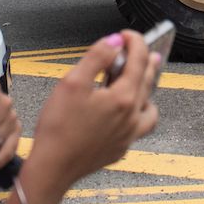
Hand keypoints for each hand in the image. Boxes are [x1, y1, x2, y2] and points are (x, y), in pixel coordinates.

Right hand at [22, 31, 158, 198]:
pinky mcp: (121, 148)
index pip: (139, 60)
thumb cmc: (58, 128)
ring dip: (148, 89)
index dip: (136, 42)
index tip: (127, 35)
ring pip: (150, 107)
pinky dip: (138, 112)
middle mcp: (132, 117)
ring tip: (139, 81)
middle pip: (148, 81)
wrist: (53, 168)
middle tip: (138, 49)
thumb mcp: (72, 82)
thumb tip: (115, 42)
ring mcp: (129, 135)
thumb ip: (97, 57)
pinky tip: (126, 111)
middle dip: (145, 60)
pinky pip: (140, 127)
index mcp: (123, 98)